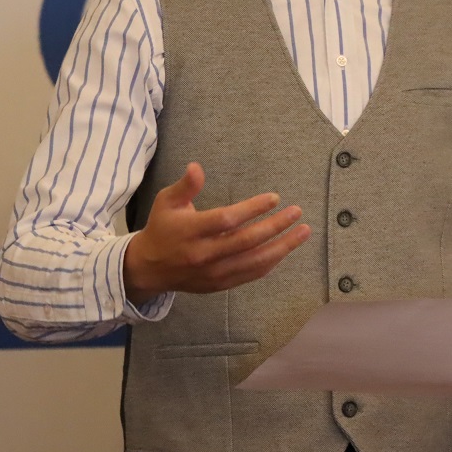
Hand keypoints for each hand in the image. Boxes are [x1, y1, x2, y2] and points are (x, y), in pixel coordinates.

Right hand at [123, 162, 310, 305]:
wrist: (149, 268)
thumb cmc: (162, 228)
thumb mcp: (166, 201)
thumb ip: (185, 185)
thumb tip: (197, 166)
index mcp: (190, 231)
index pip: (227, 220)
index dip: (252, 209)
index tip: (274, 198)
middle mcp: (203, 255)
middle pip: (246, 241)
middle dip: (275, 226)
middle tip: (297, 212)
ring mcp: (213, 273)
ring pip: (254, 262)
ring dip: (282, 247)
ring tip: (303, 232)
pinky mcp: (220, 285)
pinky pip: (251, 275)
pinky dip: (270, 262)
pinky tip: (285, 249)